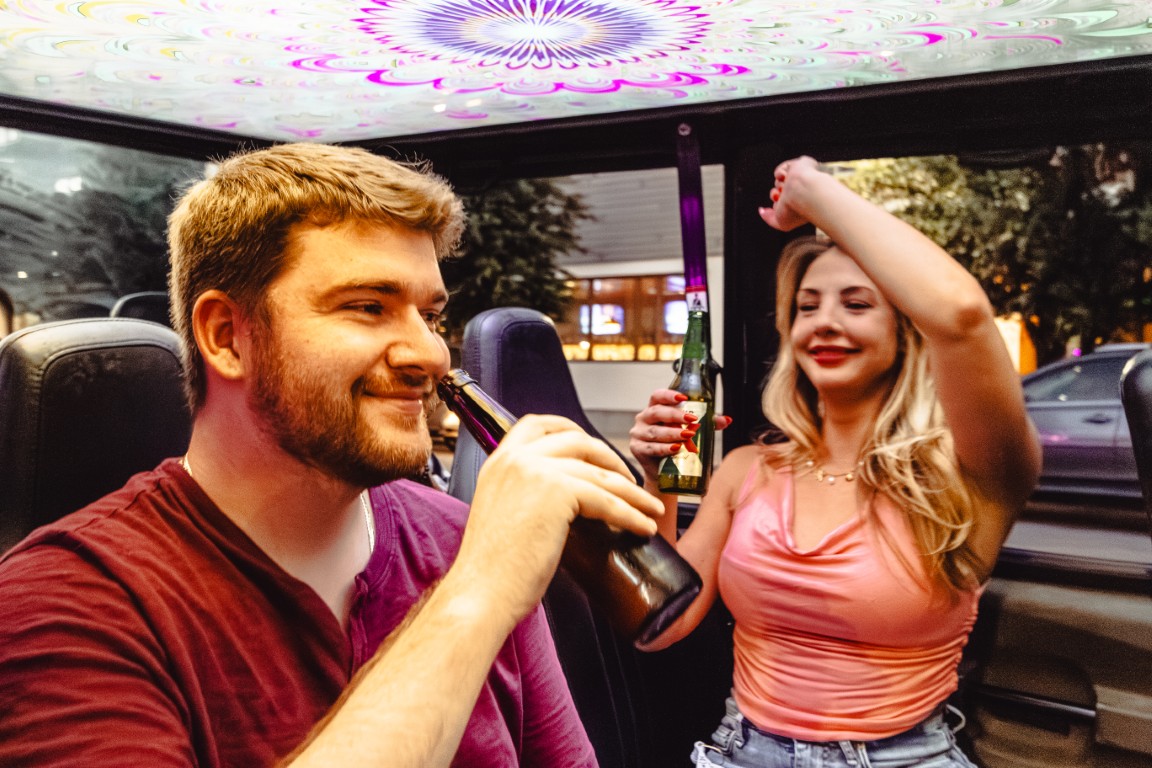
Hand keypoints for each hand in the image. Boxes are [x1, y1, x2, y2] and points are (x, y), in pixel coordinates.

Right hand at [454, 414, 662, 624]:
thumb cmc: (493, 570)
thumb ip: (525, 494)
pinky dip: (631, 514)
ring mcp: (536, 470)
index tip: (592, 446)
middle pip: (577, 441)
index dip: (570, 430)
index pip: (537, 425)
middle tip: (629, 481)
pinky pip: (607, 499)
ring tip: (650, 510)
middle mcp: (515, 458)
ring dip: (632, 492)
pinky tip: (643, 527)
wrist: (481, 593)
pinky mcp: (558, 491)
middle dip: (609, 458)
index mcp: (498, 461)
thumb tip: (565, 498)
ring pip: (599, 473)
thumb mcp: (503, 513)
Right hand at [629, 389, 730, 483]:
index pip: (657, 396)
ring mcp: (638, 434)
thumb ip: (707, 423)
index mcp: (655, 409)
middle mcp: (644, 419)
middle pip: (657, 412)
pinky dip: (663, 448)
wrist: (664, 471)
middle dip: (675, 415)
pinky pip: (651, 448)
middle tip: (692, 419)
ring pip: (655, 431)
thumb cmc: (677, 445)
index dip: (669, 395)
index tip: (683, 397)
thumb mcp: (692, 430)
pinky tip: (674, 449)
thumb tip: (726, 420)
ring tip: (687, 435)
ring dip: (672, 433)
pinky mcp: (637, 449)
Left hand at [757, 155, 822, 231]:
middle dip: (776, 195)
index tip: (778, 206)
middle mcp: (802, 192)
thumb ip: (769, 218)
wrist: (805, 193)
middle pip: (780, 192)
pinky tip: (784, 177)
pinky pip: (783, 168)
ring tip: (786, 187)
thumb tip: (762, 210)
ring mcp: (802, 178)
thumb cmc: (796, 210)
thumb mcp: (781, 223)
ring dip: (779, 185)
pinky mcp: (801, 165)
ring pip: (780, 181)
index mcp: (800, 205)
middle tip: (781, 196)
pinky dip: (779, 173)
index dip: (777, 205)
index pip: (783, 204)